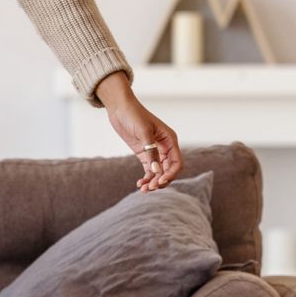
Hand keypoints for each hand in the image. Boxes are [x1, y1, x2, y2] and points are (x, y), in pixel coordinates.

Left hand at [97, 72, 181, 190]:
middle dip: (161, 180)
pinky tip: (140, 184)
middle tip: (150, 188)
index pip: (176, 162)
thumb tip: (156, 171)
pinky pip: (149, 169)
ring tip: (143, 189)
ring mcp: (154, 151)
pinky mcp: (144, 153)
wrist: (119, 107)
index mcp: (170, 140)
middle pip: (168, 170)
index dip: (171, 174)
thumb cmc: (133, 114)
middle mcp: (165, 147)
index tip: (160, 181)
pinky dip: (146, 178)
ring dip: (153, 181)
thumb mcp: (143, 132)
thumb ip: (150, 151)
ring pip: (158, 172)